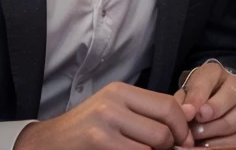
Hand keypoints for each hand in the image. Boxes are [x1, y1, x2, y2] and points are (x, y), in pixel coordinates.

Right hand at [15, 81, 194, 149]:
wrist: (47, 143)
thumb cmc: (86, 130)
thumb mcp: (115, 111)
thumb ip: (147, 113)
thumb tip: (188, 115)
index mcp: (121, 91)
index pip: (168, 104)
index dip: (182, 125)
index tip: (185, 140)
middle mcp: (113, 101)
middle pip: (164, 124)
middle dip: (174, 143)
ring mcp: (104, 121)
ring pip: (153, 143)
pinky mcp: (98, 140)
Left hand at [174, 62, 235, 146]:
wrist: (198, 114)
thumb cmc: (191, 102)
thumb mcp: (183, 98)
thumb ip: (182, 102)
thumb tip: (188, 113)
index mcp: (216, 73)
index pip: (210, 78)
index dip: (199, 95)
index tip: (190, 111)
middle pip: (235, 92)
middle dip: (215, 109)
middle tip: (198, 122)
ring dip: (217, 129)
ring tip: (199, 135)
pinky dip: (223, 143)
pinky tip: (207, 144)